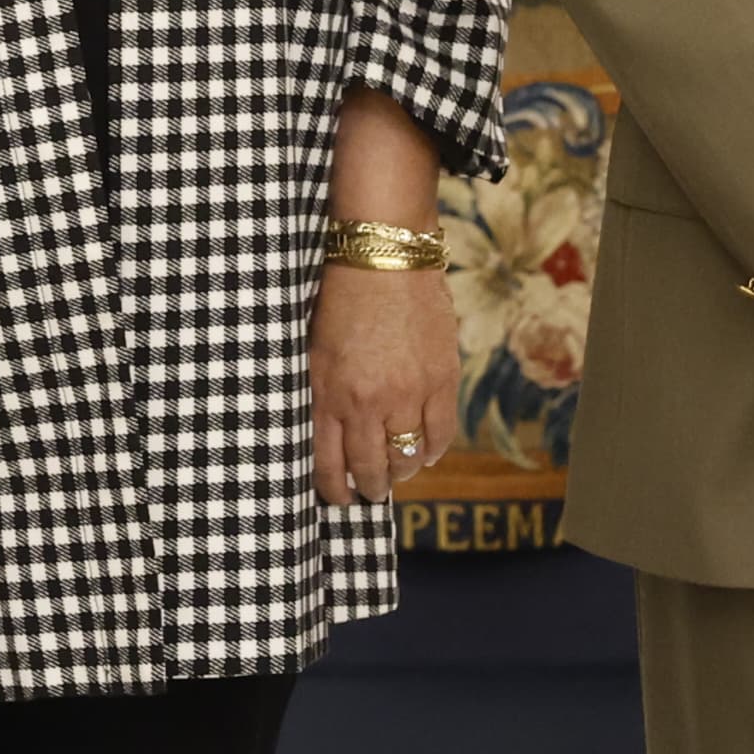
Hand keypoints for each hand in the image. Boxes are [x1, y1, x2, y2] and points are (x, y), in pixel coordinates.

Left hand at [310, 264, 458, 505]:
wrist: (383, 256)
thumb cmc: (338, 296)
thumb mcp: (313, 349)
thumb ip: (321, 393)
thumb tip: (328, 434)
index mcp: (327, 394)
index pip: (328, 463)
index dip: (334, 489)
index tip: (338, 497)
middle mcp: (366, 402)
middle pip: (370, 468)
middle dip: (369, 487)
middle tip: (369, 491)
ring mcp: (407, 394)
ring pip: (407, 457)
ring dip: (401, 472)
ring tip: (397, 473)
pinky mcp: (441, 380)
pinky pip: (440, 434)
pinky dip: (432, 450)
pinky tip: (424, 452)